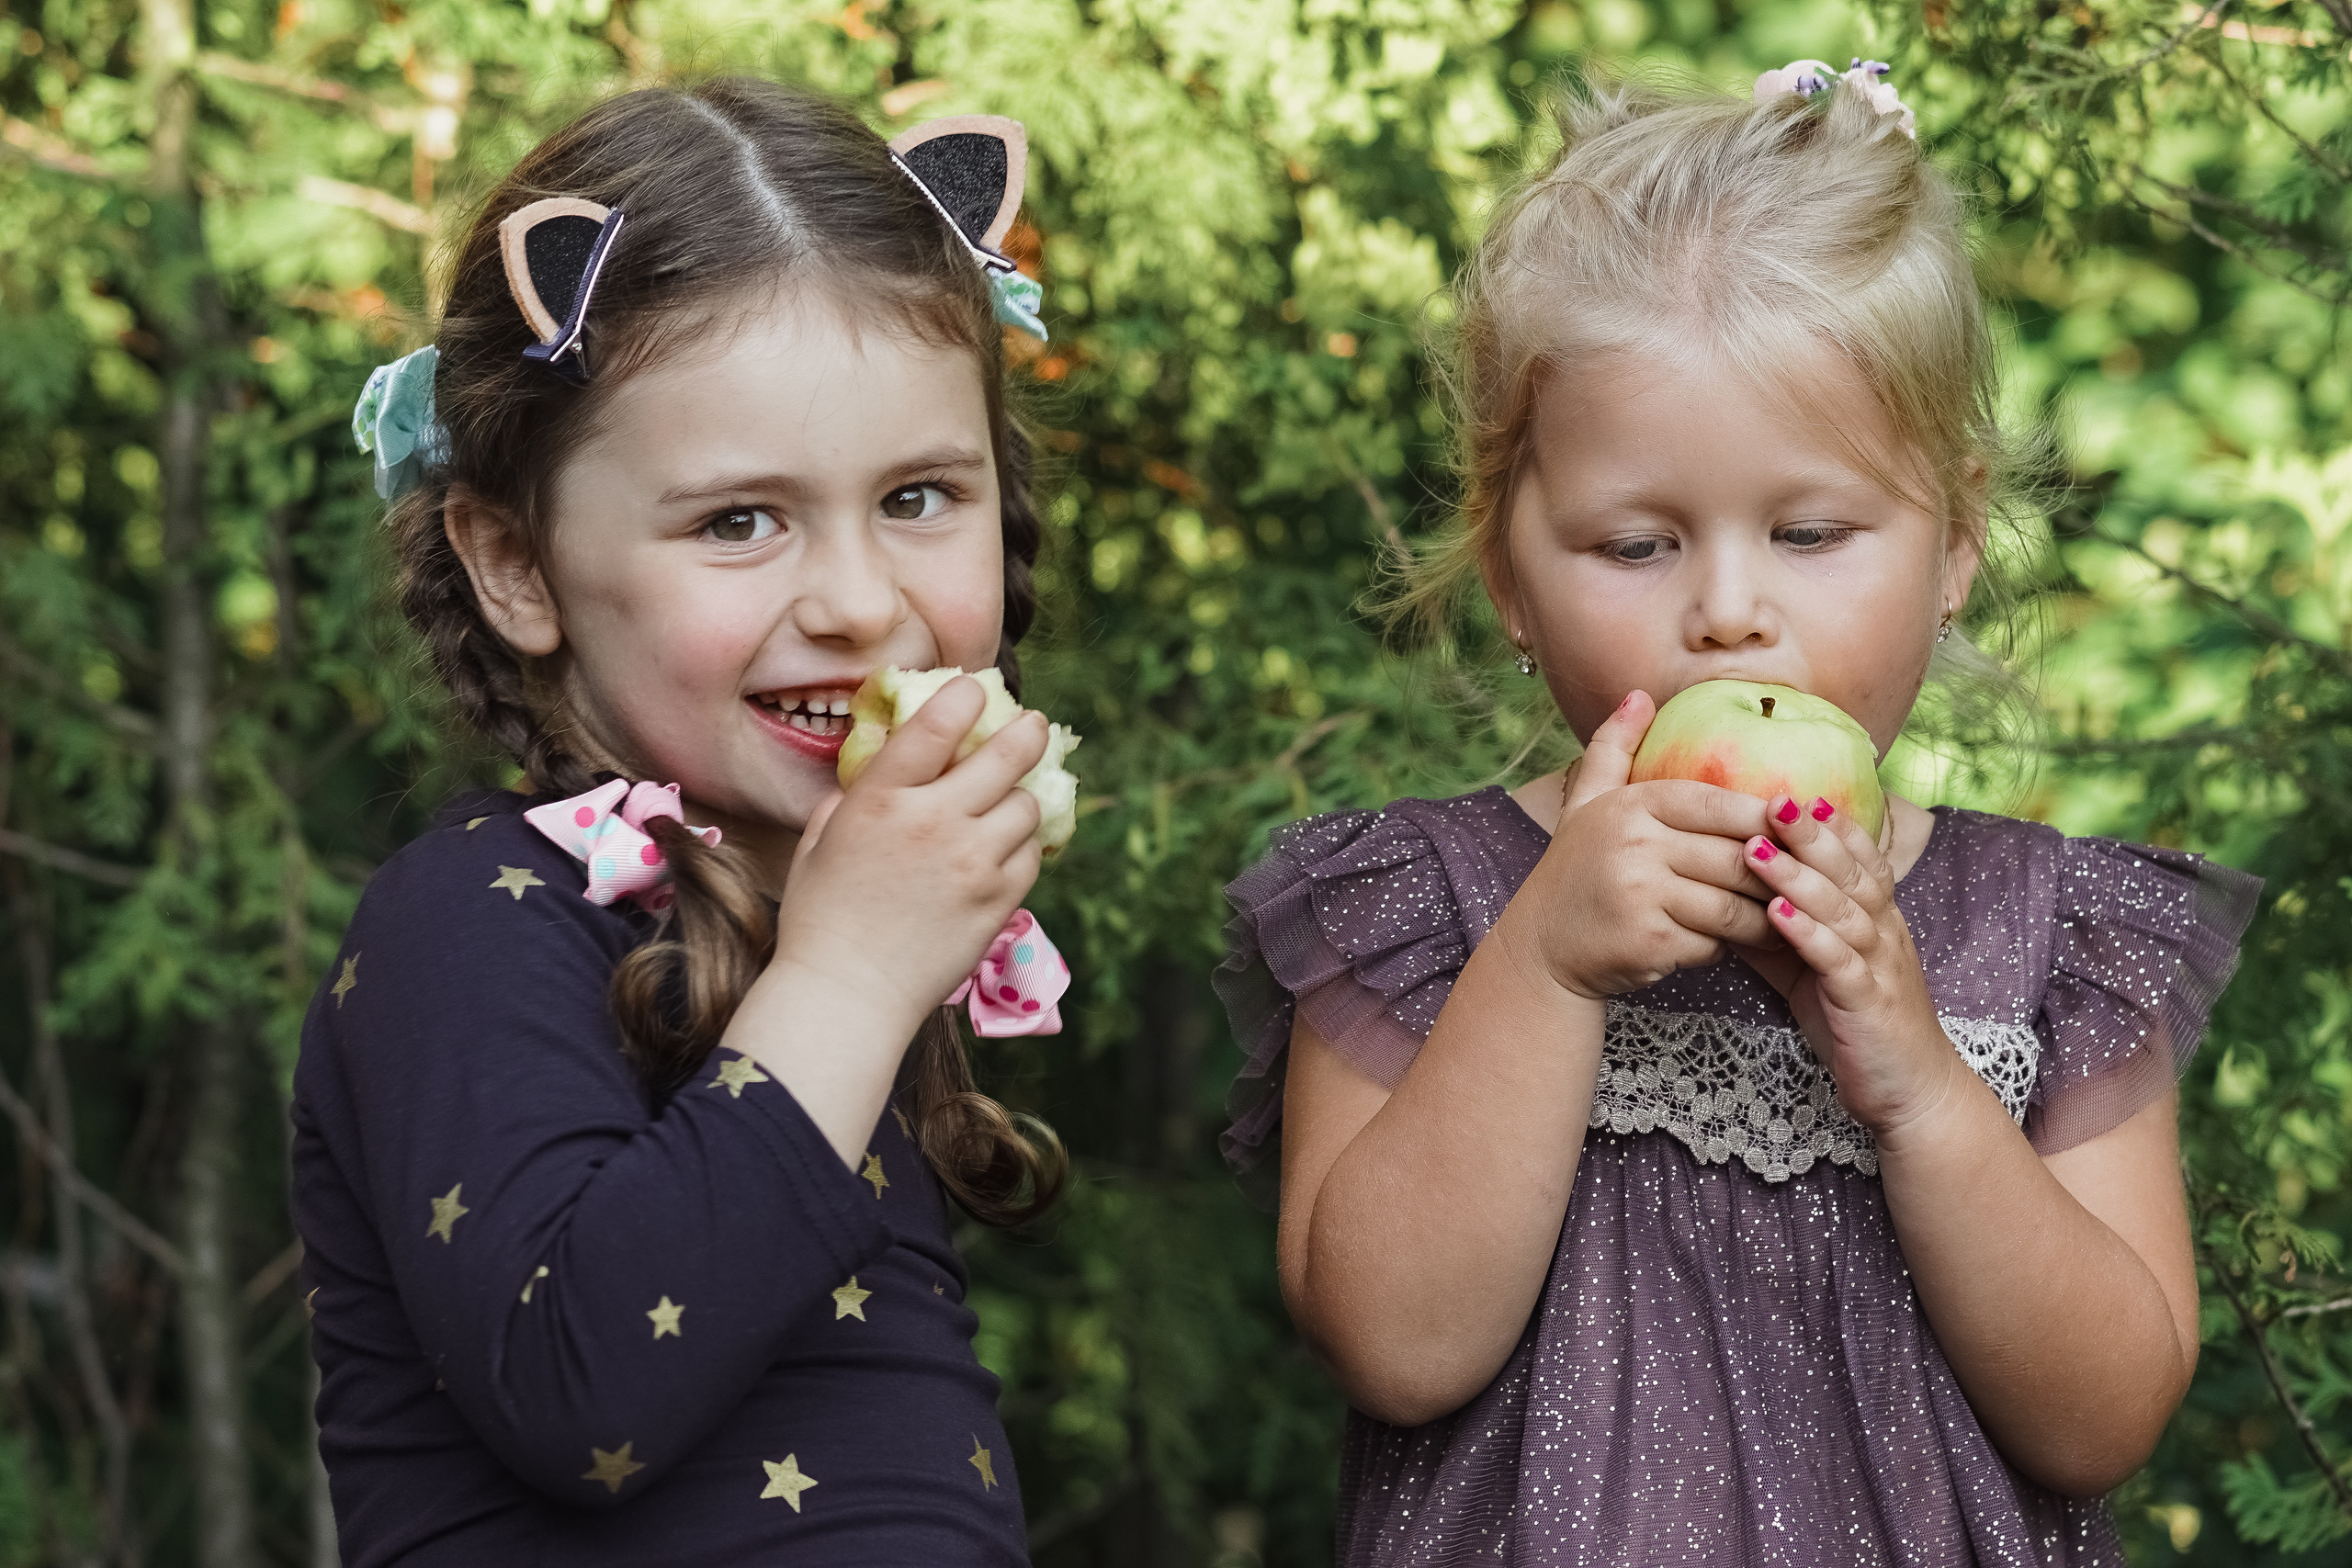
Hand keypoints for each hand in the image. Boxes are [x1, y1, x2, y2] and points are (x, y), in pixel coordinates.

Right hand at [772, 676, 1046, 1038]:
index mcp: (882, 799)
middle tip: (1032, 725)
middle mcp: (935, 821)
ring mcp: (974, 861)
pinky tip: (1007, 849)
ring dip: (1021, 797)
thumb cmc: (822, 920)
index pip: (937, 724)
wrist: (850, 994)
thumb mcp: (820, 843)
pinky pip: (1031, 854)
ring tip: (1012, 799)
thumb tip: (879, 769)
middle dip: (1026, 732)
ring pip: (1027, 805)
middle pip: (1007, 754)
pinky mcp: (999, 900)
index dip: (965, 697)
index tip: (975, 690)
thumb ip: (850, 799)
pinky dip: (1023, 846)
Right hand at [1505, 690, 1780, 1001]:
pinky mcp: (1651, 942)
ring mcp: (1642, 895)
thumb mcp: (1588, 803)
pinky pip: (1715, 943)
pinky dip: (1729, 946)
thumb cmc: (1576, 869)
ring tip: (1788, 914)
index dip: (1764, 816)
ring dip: (1765, 915)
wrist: (1543, 946)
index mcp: (1631, 805)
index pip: (1717, 803)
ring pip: (1733, 905)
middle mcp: (1635, 845)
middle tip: (1807, 878)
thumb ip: (1614, 747)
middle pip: (1735, 857)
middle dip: (1775, 872)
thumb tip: (1639, 695)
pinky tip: (1738, 944)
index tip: (1795, 826)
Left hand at [1732, 796, 1962, 1135]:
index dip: (1831, 825)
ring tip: (1758, 849)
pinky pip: (1838, 960)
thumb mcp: (1812, 971)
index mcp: (1876, 920)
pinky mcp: (1868, 1002)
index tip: (1793, 789)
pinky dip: (1808, 934)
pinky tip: (1777, 914)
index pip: (1859, 859)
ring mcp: (1880, 966)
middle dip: (1811, 833)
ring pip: (1844, 909)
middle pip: (1851, 871)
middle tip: (1772, 799)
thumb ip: (1778, 934)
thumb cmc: (1857, 1025)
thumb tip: (1724, 897)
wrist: (1908, 1093)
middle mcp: (1885, 933)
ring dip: (1801, 876)